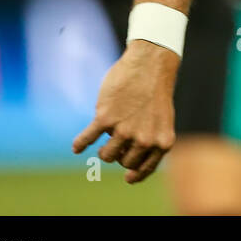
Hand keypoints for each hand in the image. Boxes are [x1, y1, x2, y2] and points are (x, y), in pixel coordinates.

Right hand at [73, 40, 179, 182]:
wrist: (151, 64)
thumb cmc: (156, 91)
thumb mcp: (163, 119)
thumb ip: (151, 139)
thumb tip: (129, 162)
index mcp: (162, 141)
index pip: (145, 168)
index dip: (135, 174)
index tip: (127, 177)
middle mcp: (144, 140)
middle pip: (123, 161)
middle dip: (119, 153)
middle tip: (120, 139)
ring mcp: (124, 130)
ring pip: (106, 154)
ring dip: (103, 148)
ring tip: (105, 136)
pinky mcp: (106, 118)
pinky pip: (87, 138)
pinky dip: (80, 144)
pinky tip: (77, 147)